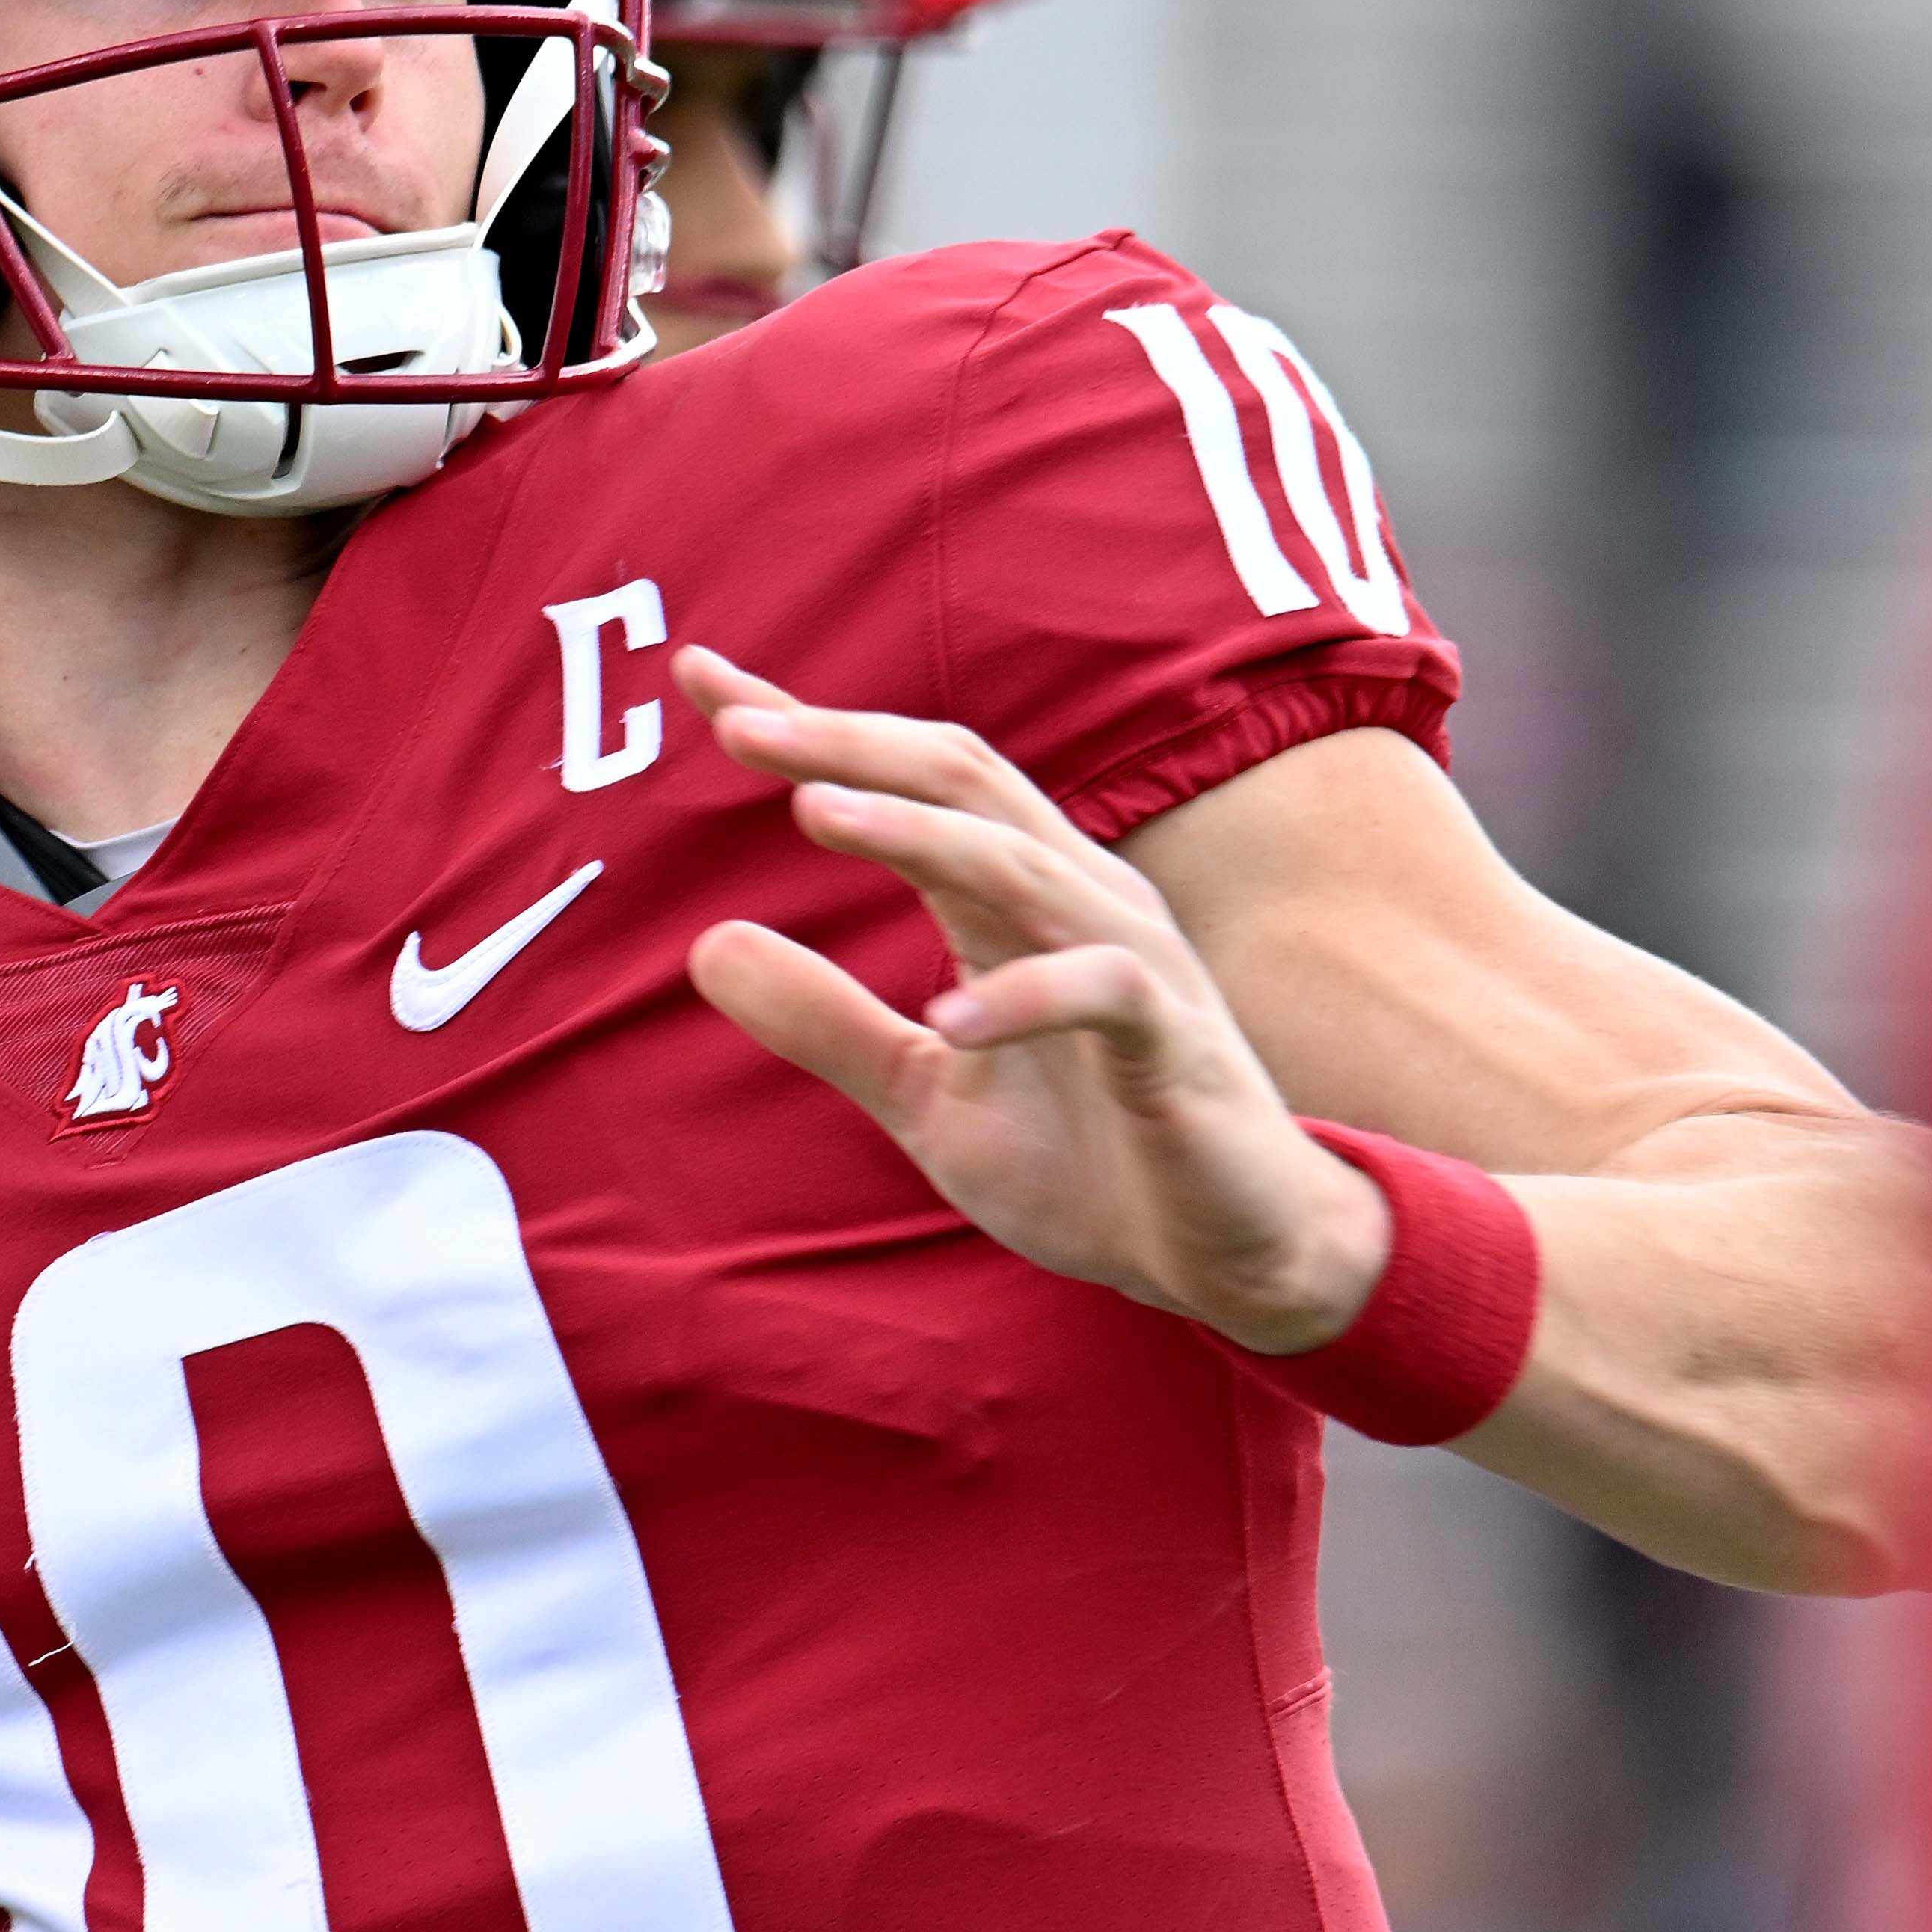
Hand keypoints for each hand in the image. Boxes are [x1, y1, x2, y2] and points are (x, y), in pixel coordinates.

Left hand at [676, 650, 1387, 1351]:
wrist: (1231, 1252)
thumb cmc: (1089, 1162)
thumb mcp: (927, 1094)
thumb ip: (827, 1021)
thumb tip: (705, 945)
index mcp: (1015, 897)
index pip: (907, 779)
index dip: (809, 726)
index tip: (700, 678)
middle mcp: (1077, 898)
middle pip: (960, 778)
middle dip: (849, 744)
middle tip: (737, 724)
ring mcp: (1133, 960)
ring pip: (1019, 862)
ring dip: (916, 832)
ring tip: (812, 812)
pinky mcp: (1175, 1039)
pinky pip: (1100, 990)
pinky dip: (1021, 997)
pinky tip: (945, 1021)